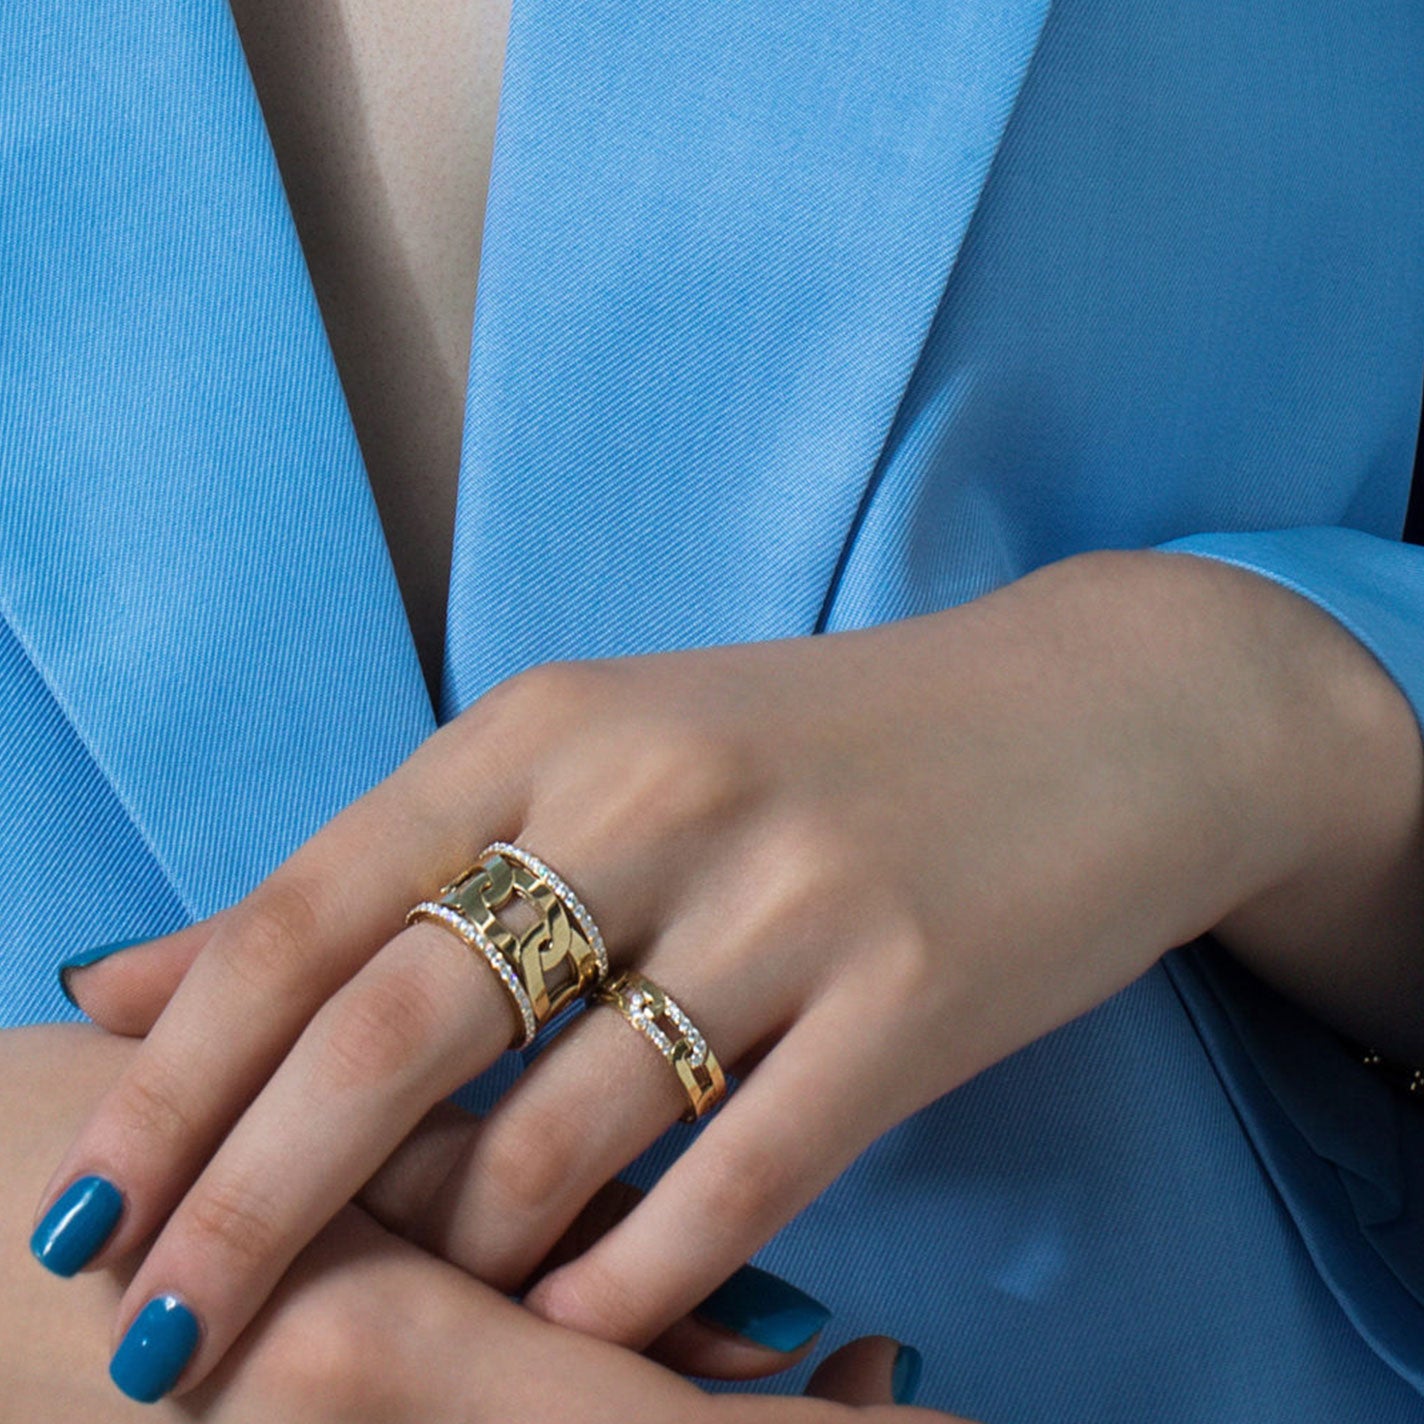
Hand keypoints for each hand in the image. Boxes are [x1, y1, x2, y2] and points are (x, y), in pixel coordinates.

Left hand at [40, 550, 1337, 1398]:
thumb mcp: (596, 754)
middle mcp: (656, 796)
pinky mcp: (913, 997)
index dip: (174, 1077)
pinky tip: (579, 1315)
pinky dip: (631, 1281)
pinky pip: (729, 1184)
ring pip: (559, 1134)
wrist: (1087, 713)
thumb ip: (387, 863)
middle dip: (251, 1202)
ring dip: (462, 1255)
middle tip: (162, 1339)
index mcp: (554, 724)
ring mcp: (789, 896)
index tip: (87, 1211)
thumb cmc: (811, 748)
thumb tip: (143, 970)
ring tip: (422, 1305)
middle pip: (395, 1030)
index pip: (307, 913)